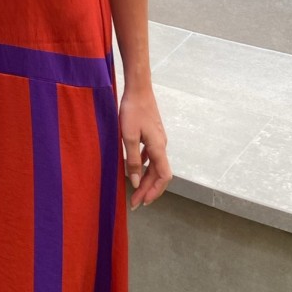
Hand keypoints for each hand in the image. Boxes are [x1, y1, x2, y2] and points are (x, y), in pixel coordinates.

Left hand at [118, 85, 171, 209]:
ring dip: (146, 179)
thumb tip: (135, 182)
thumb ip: (132, 160)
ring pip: (155, 165)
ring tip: (135, 189)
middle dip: (148, 189)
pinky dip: (144, 166)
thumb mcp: (128, 137)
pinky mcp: (153, 134)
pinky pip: (151, 156)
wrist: (138, 89)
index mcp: (158, 148)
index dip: (154, 192)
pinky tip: (135, 168)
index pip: (163, 177)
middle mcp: (161, 145)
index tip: (143, 202)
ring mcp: (158, 139)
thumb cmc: (132, 111)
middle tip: (135, 202)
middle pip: (159, 174)